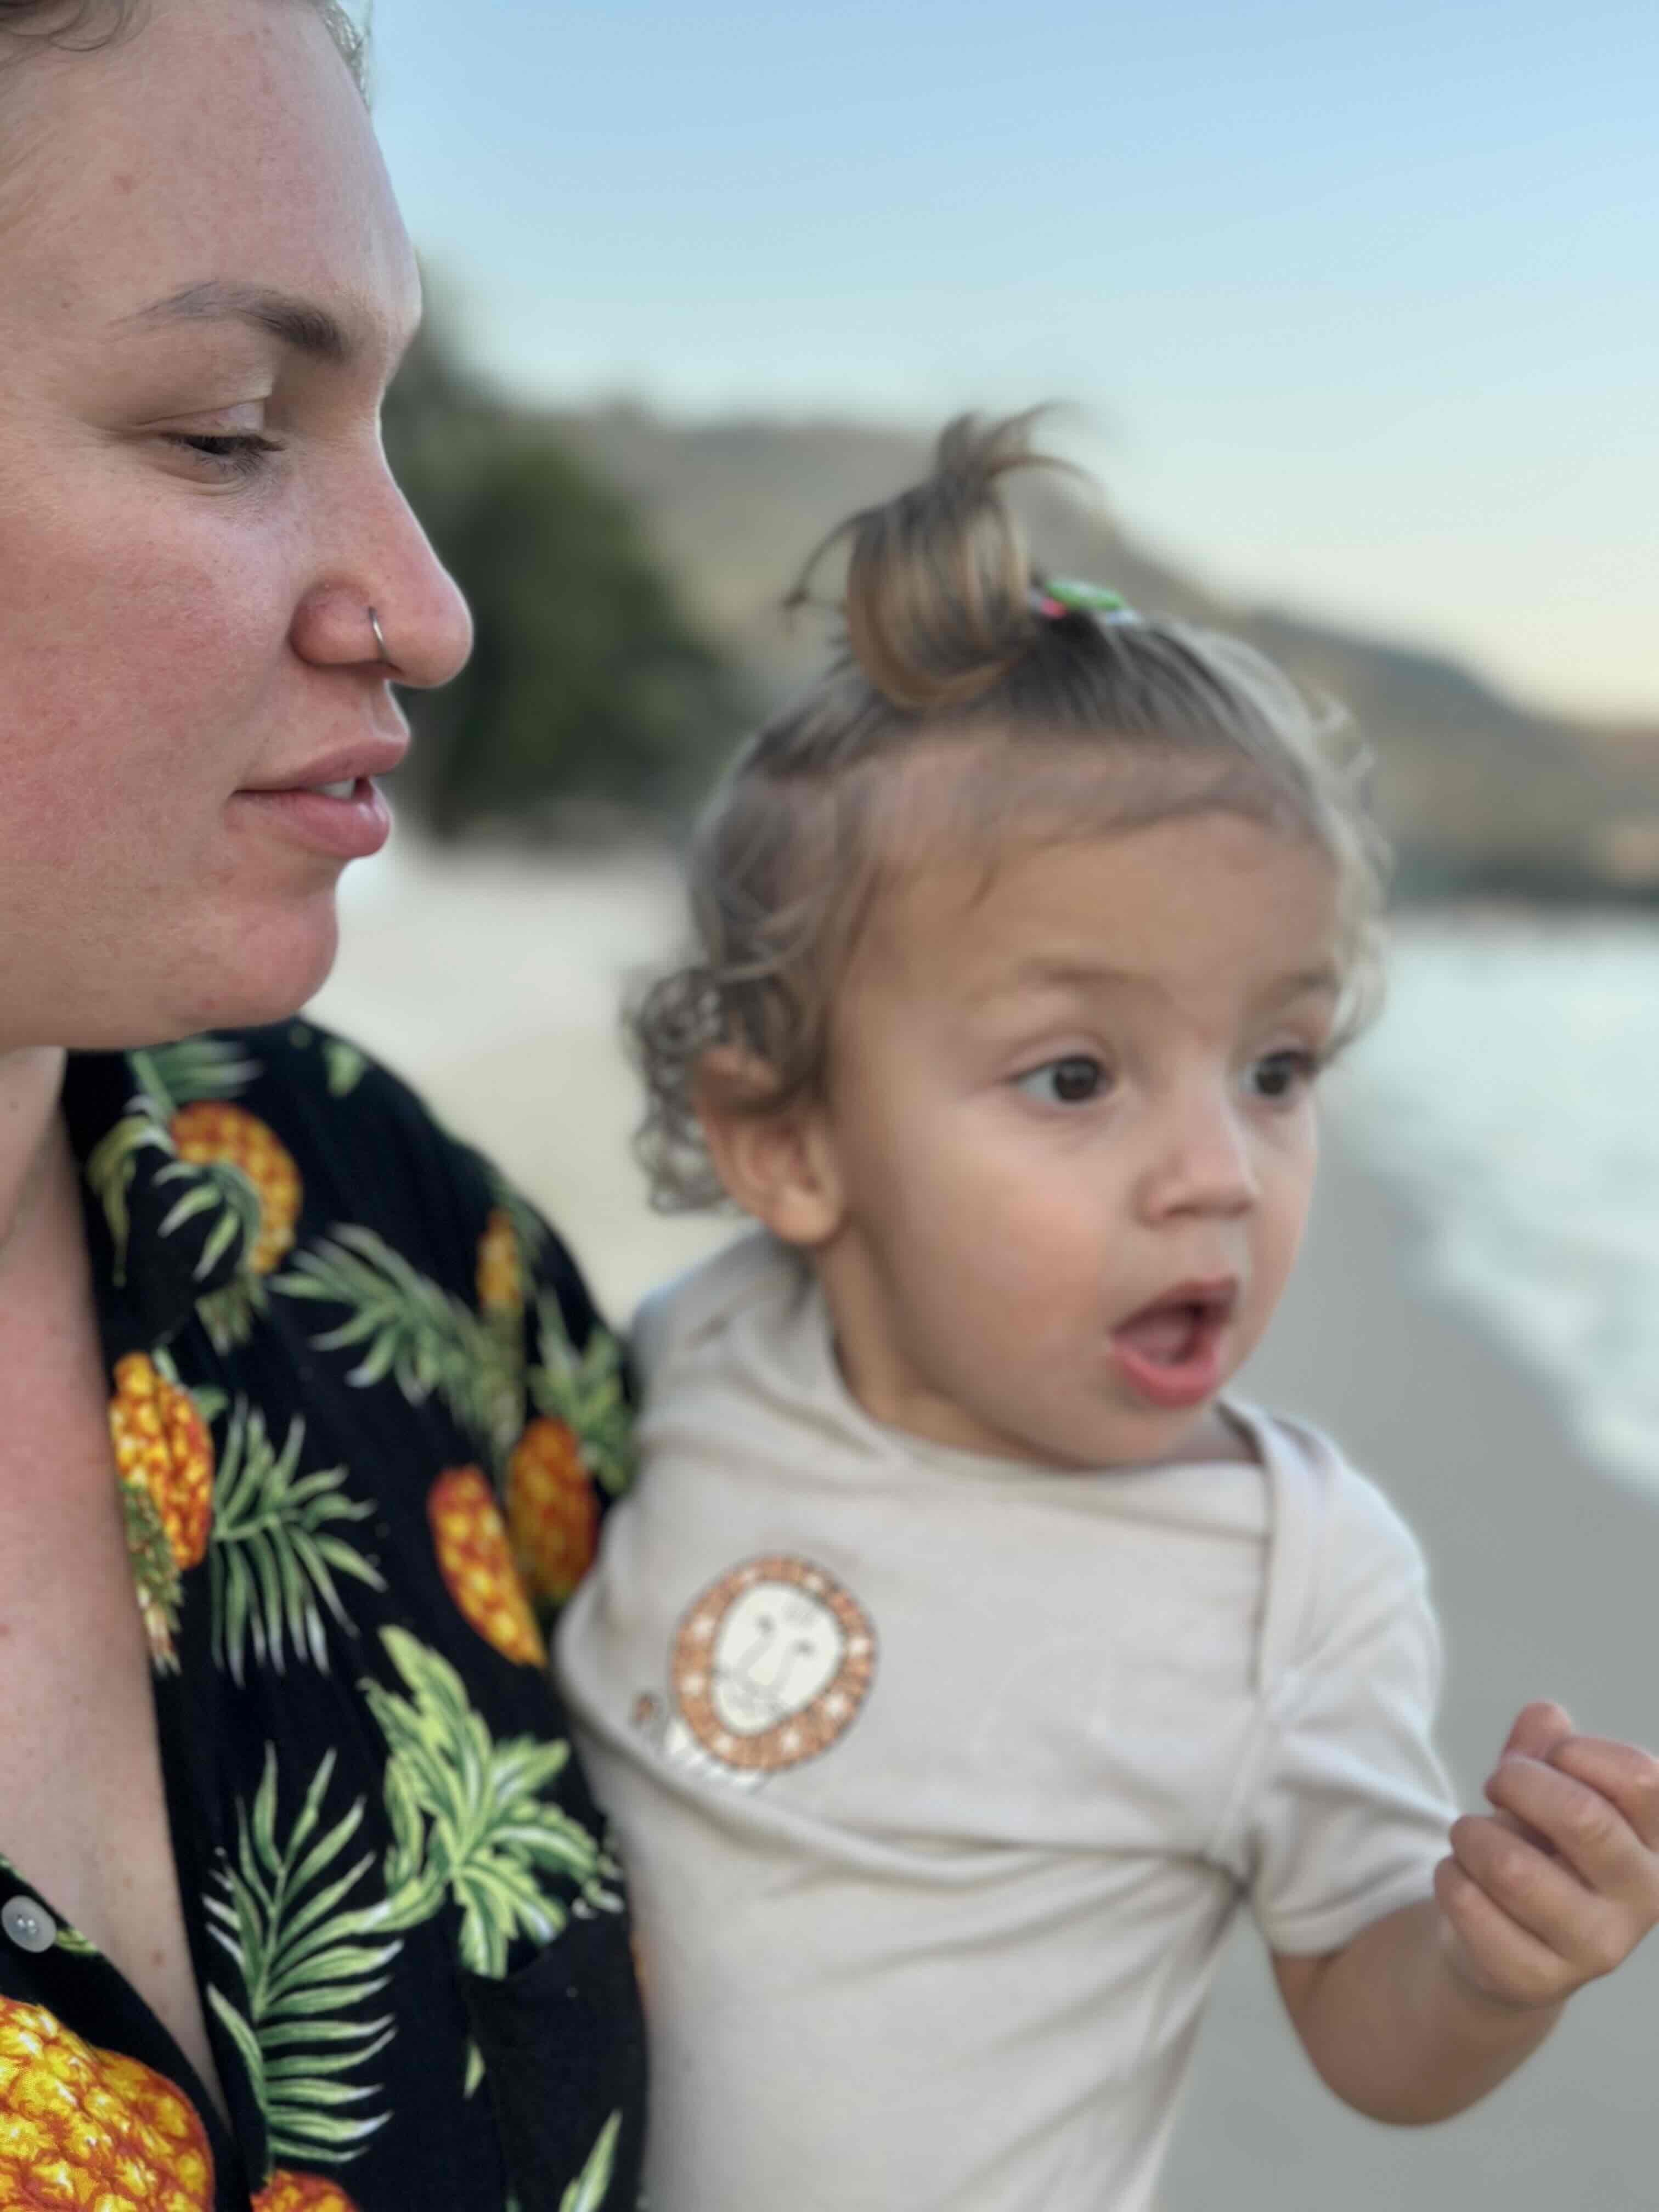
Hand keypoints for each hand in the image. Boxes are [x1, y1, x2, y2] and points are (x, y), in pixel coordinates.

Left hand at [1434, 1701, 1658, 2011]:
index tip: (1549, 1756)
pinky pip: (1469, 1903)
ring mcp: (1595, 1947)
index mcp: (1655, 1843)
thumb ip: (1544, 1748)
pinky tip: (1460, 1879)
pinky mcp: (1537, 1979)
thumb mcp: (1544, 1790)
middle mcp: (1642, 1900)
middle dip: (1518, 1782)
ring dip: (1470, 1833)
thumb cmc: (1536, 1848)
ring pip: (1512, 1867)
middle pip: (1582, 1817)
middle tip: (1496, 1784)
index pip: (1641, 1778)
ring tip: (1470, 1837)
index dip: (1577, 1750)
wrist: (1503, 1942)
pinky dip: (1448, 1875)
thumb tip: (1545, 1715)